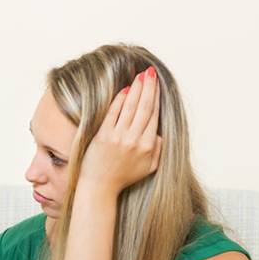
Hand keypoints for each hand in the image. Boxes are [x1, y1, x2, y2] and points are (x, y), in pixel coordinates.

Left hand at [79, 66, 162, 194]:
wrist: (100, 187)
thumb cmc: (124, 177)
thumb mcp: (149, 168)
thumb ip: (158, 150)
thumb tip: (159, 133)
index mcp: (148, 146)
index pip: (154, 116)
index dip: (156, 97)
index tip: (157, 84)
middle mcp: (134, 140)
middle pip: (144, 108)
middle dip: (149, 87)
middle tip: (150, 72)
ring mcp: (118, 138)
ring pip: (130, 108)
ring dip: (136, 89)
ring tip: (140, 76)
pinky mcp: (103, 137)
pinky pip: (112, 114)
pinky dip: (119, 101)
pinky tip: (124, 90)